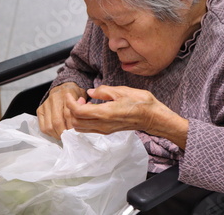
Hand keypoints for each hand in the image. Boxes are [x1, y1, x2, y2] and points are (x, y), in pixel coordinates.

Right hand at [37, 82, 86, 139]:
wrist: (63, 86)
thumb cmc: (74, 93)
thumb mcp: (82, 95)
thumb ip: (84, 104)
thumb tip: (85, 111)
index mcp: (66, 94)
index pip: (67, 114)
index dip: (72, 125)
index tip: (77, 132)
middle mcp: (53, 99)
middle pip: (57, 121)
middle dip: (64, 132)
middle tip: (70, 138)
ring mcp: (45, 105)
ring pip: (49, 126)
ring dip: (57, 134)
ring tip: (64, 137)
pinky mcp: (40, 110)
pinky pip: (43, 127)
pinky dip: (50, 133)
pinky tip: (57, 134)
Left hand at [66, 85, 188, 148]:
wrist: (153, 117)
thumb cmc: (141, 103)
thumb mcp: (123, 91)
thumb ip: (104, 91)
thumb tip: (91, 92)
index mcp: (104, 113)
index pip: (77, 112)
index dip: (70, 103)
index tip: (71, 94)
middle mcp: (102, 125)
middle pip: (75, 122)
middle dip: (72, 110)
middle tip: (79, 99)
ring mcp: (105, 130)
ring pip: (81, 128)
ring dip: (77, 117)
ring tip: (85, 104)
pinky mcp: (108, 131)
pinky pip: (89, 129)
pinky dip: (84, 120)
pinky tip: (92, 109)